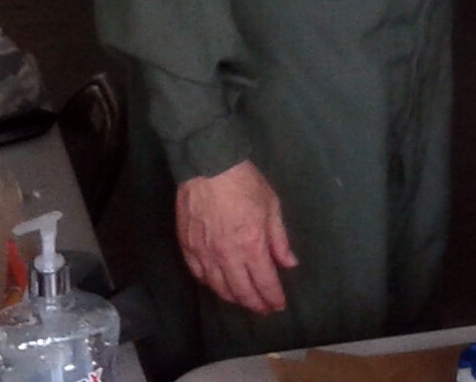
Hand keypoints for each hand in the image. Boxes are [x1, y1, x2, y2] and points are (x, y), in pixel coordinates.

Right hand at [175, 160, 297, 315]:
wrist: (208, 166)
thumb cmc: (245, 183)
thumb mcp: (272, 206)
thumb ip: (279, 239)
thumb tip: (288, 263)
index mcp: (251, 246)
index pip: (264, 282)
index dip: (272, 297)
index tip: (278, 305)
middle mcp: (227, 256)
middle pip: (241, 291)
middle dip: (255, 304)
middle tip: (263, 309)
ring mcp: (204, 254)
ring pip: (218, 288)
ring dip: (233, 298)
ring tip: (244, 301)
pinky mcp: (187, 247)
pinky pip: (199, 275)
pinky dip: (211, 284)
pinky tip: (218, 285)